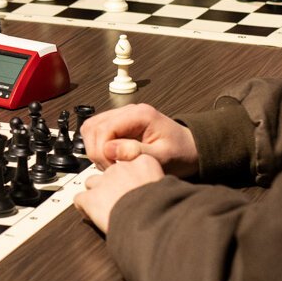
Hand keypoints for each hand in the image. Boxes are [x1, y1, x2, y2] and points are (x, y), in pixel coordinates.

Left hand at [74, 153, 165, 233]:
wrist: (152, 222)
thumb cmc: (163, 209)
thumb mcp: (166, 190)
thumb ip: (155, 184)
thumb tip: (155, 192)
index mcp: (143, 163)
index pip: (129, 162)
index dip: (128, 176)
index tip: (131, 186)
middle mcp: (121, 168)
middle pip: (110, 172)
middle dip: (112, 186)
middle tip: (120, 201)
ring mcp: (104, 181)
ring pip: (92, 182)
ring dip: (97, 195)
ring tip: (106, 209)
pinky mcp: (91, 198)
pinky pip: (80, 199)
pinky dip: (84, 208)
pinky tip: (92, 216)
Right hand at [80, 103, 198, 175]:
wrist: (190, 149)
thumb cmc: (181, 152)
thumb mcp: (163, 156)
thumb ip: (137, 152)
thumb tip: (110, 149)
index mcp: (140, 115)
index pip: (104, 128)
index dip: (101, 150)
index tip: (111, 168)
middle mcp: (128, 111)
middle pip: (93, 126)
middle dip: (96, 151)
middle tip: (110, 169)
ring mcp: (121, 116)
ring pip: (91, 128)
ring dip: (94, 149)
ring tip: (110, 165)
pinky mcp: (118, 125)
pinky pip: (97, 133)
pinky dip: (98, 148)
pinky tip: (111, 160)